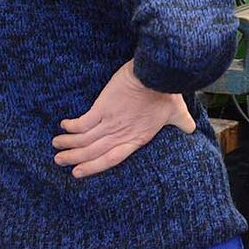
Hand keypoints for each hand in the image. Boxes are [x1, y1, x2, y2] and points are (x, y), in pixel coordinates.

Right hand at [53, 61, 195, 176]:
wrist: (156, 75)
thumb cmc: (166, 93)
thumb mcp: (177, 112)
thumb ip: (182, 123)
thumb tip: (192, 129)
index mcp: (136, 138)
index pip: (112, 159)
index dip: (94, 167)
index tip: (79, 173)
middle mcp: (121, 134)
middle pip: (93, 152)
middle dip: (75, 159)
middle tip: (59, 162)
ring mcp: (110, 122)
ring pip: (84, 140)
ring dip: (68, 145)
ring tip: (56, 148)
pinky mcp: (102, 107)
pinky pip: (83, 122)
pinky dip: (72, 126)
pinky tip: (63, 126)